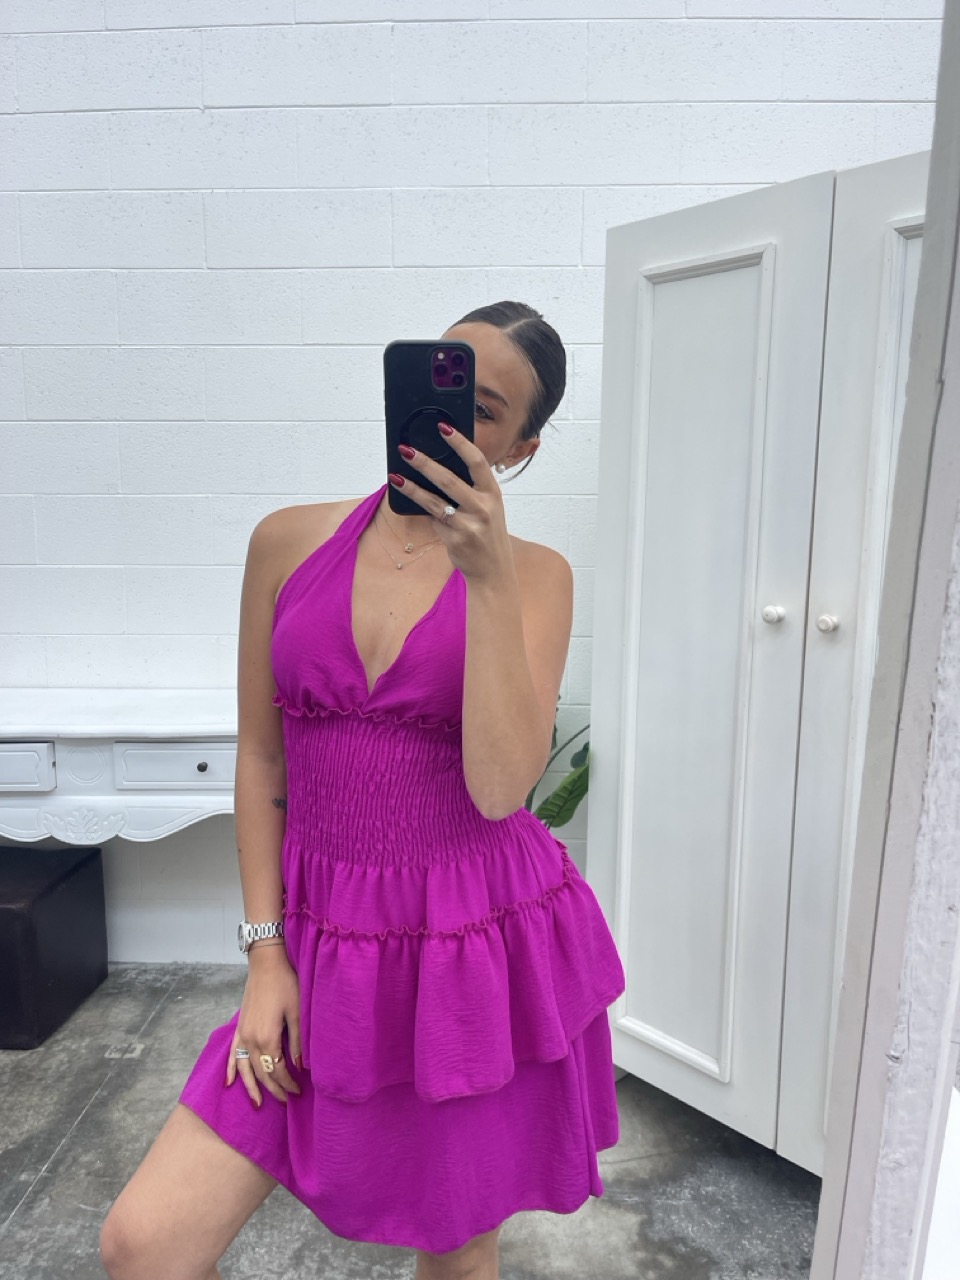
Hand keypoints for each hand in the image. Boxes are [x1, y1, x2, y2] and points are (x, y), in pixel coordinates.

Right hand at [225, 944, 301, 1107]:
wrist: (267, 963)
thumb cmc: (286, 983)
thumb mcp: (297, 1012)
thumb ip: (297, 1042)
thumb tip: (299, 1067)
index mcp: (267, 1038)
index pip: (277, 1070)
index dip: (288, 1083)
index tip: (299, 1090)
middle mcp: (251, 1040)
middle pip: (261, 1073)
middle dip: (274, 1089)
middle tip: (286, 1101)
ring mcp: (242, 1034)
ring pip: (245, 1069)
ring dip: (251, 1088)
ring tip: (258, 1104)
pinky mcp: (239, 1027)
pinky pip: (233, 1054)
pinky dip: (231, 1069)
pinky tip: (229, 1083)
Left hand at [390, 423, 513, 585]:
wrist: (494, 570)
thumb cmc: (487, 533)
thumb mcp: (487, 507)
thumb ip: (469, 489)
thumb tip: (434, 469)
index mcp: (493, 493)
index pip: (476, 461)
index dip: (459, 442)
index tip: (443, 427)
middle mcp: (483, 507)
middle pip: (449, 480)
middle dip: (425, 463)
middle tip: (406, 450)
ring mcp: (470, 525)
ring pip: (434, 502)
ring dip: (412, 487)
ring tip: (395, 476)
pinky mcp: (456, 540)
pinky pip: (433, 520)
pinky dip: (424, 511)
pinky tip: (412, 501)